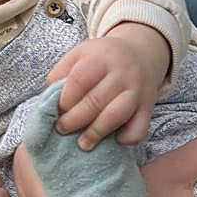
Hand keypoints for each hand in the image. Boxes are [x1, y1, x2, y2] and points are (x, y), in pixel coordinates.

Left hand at [47, 24, 168, 148]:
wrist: (142, 54)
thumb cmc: (103, 58)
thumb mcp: (81, 53)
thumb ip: (62, 71)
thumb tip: (49, 99)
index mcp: (102, 57)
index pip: (79, 80)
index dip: (65, 99)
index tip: (57, 110)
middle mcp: (122, 73)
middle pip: (96, 100)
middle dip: (74, 120)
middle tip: (63, 129)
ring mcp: (137, 90)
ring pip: (117, 115)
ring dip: (96, 132)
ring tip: (82, 144)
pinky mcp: (148, 107)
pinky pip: (140, 127)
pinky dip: (128, 138)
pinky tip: (115, 140)